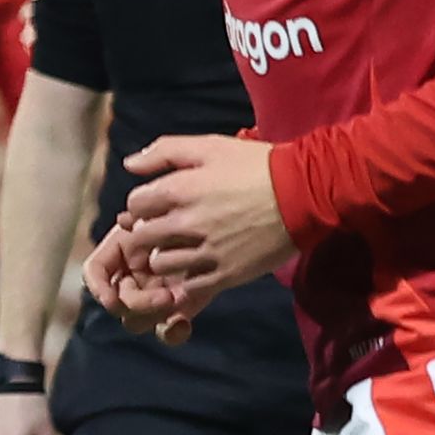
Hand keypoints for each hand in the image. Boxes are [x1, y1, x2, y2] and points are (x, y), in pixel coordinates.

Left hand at [103, 131, 294, 339]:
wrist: (305, 194)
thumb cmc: (258, 166)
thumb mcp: (211, 146)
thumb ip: (165, 151)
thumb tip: (129, 165)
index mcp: (178, 189)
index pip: (134, 205)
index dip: (142, 206)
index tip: (158, 207)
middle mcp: (186, 222)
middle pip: (140, 238)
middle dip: (146, 234)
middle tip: (163, 232)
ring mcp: (206, 251)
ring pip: (160, 265)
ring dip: (164, 258)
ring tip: (182, 250)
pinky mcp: (226, 274)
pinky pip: (189, 287)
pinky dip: (187, 280)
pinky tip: (199, 267)